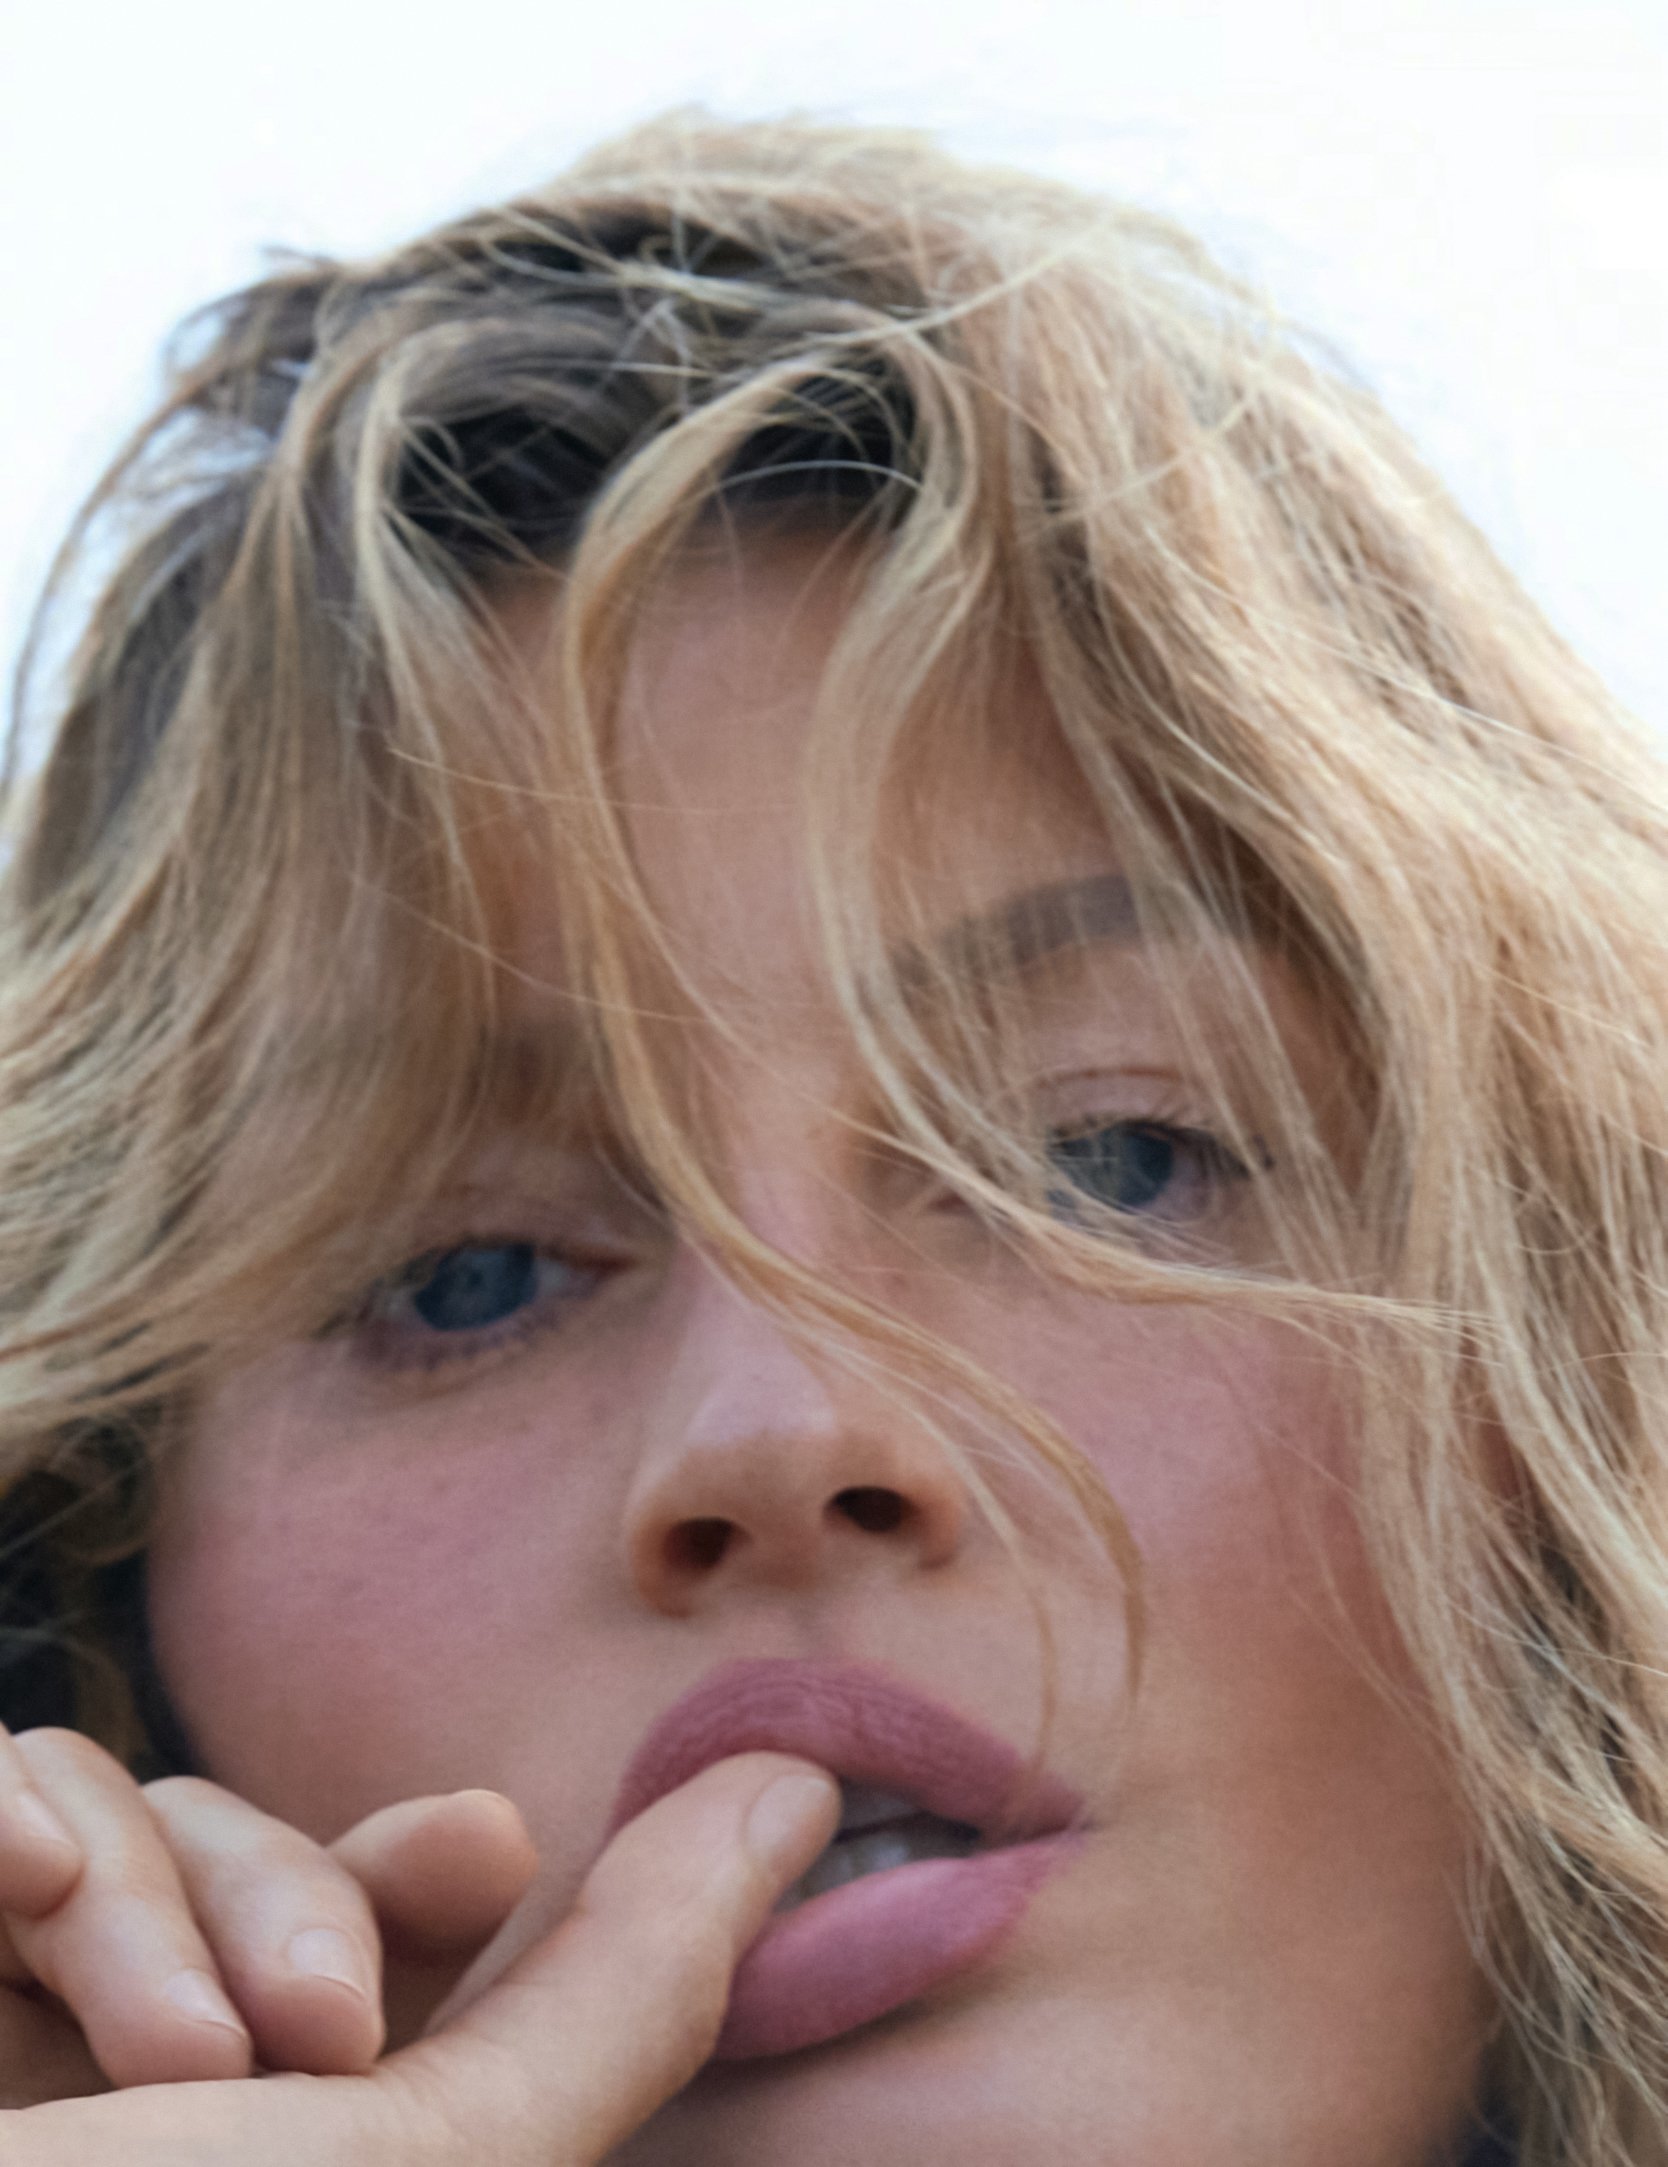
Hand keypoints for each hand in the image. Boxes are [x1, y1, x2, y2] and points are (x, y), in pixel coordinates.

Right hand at [1, 1733, 838, 2164]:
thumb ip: (627, 1987)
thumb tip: (799, 1796)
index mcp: (264, 2154)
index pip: (355, 1947)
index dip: (411, 1871)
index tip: (478, 1848)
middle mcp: (123, 2102)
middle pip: (244, 1863)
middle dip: (296, 1904)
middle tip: (303, 2041)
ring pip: (114, 1816)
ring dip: (158, 1903)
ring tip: (161, 2051)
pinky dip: (7, 1821)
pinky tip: (9, 1887)